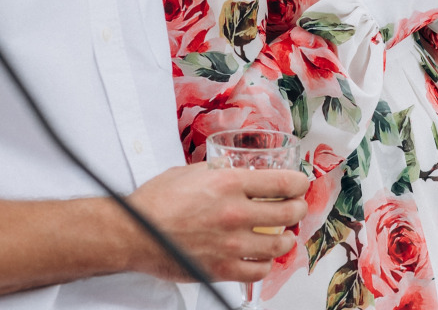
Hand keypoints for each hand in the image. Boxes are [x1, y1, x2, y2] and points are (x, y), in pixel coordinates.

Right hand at [125, 163, 307, 283]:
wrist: (135, 232)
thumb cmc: (157, 201)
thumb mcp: (191, 171)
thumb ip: (218, 171)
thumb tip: (234, 168)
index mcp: (229, 183)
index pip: (281, 183)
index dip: (299, 183)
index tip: (302, 184)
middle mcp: (234, 213)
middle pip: (287, 213)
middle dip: (298, 209)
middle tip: (298, 207)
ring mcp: (231, 244)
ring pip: (278, 245)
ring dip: (287, 238)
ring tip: (285, 234)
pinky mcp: (222, 269)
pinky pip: (259, 271)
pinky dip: (267, 264)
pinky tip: (264, 257)